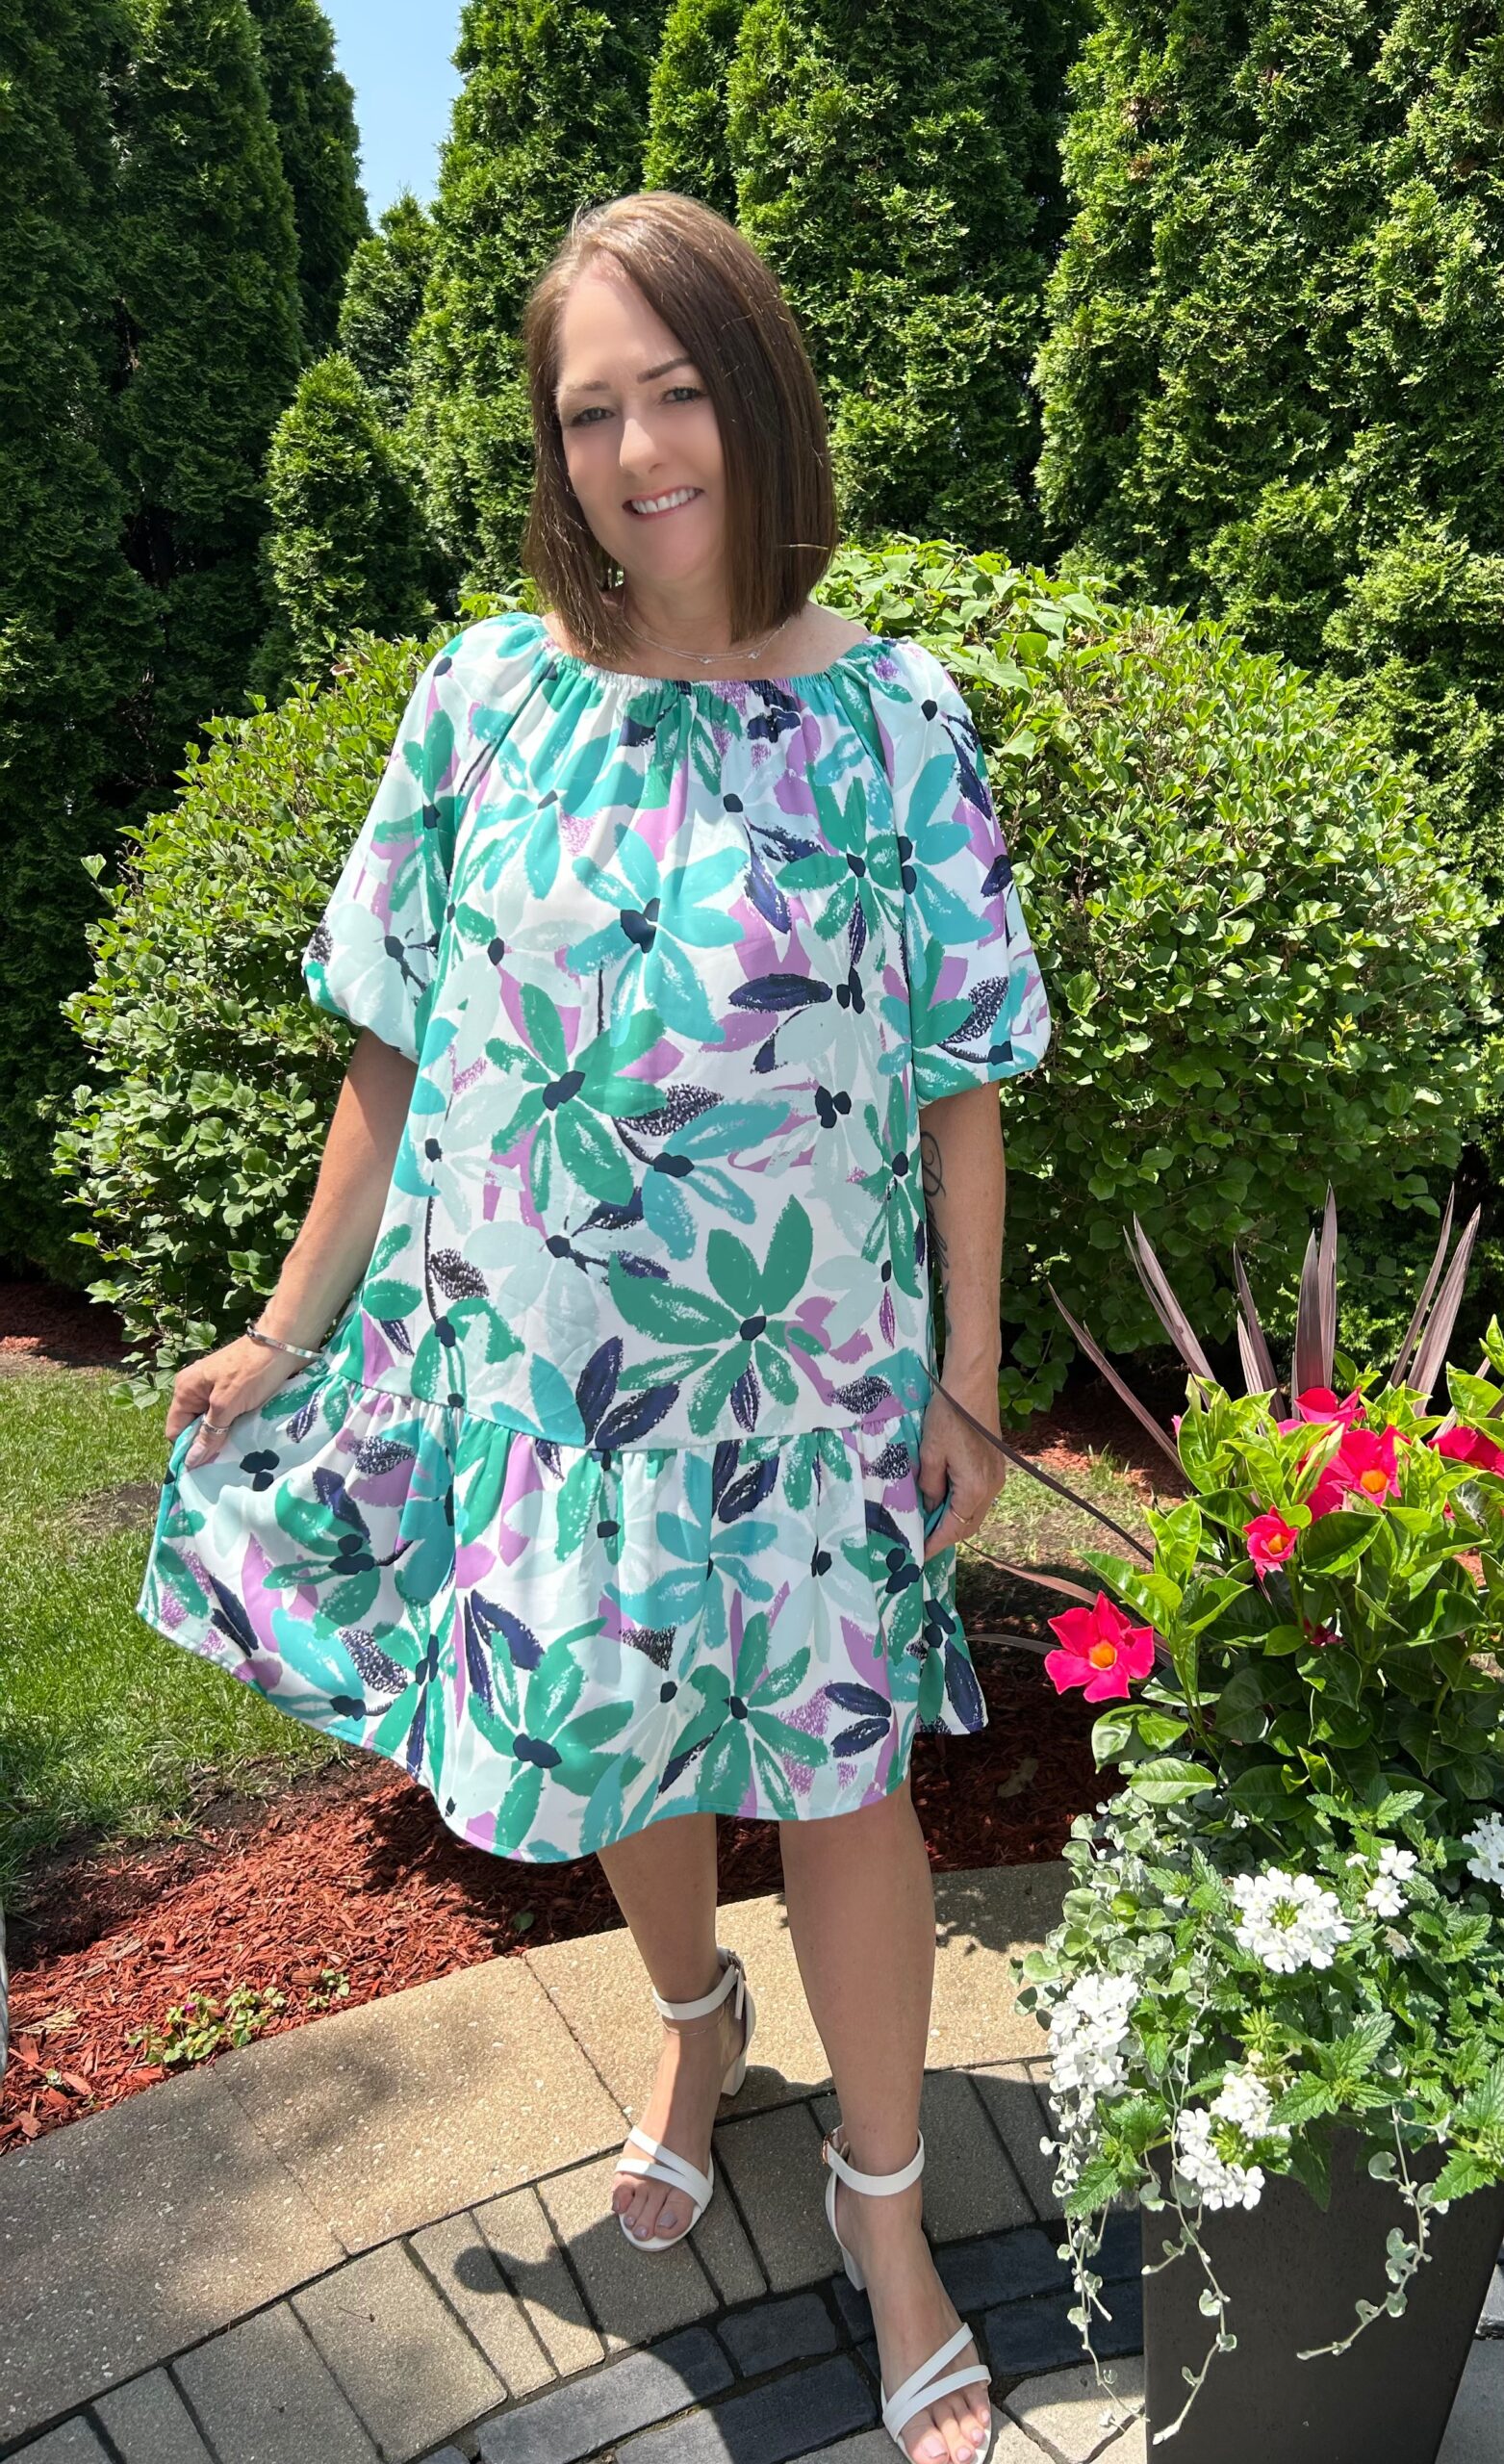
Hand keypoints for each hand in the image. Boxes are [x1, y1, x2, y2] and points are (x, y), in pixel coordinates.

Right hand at [168, 1333, 308, 1471]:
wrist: (285, 1342)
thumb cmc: (253, 1372)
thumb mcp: (227, 1405)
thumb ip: (209, 1432)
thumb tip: (189, 1461)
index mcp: (185, 1389)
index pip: (175, 1430)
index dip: (187, 1448)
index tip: (205, 1465)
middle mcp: (195, 1388)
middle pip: (194, 1427)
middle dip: (207, 1443)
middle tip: (225, 1458)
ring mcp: (214, 1388)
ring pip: (212, 1422)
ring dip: (223, 1435)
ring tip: (238, 1448)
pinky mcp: (233, 1390)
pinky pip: (227, 1415)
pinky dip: (234, 1424)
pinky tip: (246, 1434)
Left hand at [917, 1371, 1007, 1563]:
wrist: (972, 1385)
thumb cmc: (947, 1416)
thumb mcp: (929, 1454)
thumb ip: (929, 1487)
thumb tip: (930, 1508)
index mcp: (974, 1489)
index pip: (954, 1529)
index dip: (935, 1543)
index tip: (918, 1554)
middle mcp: (991, 1488)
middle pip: (968, 1525)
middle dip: (945, 1535)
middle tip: (921, 1539)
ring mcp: (997, 1477)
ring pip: (975, 1512)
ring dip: (954, 1520)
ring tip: (929, 1521)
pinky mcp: (996, 1466)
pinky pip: (978, 1497)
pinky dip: (961, 1505)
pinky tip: (944, 1499)